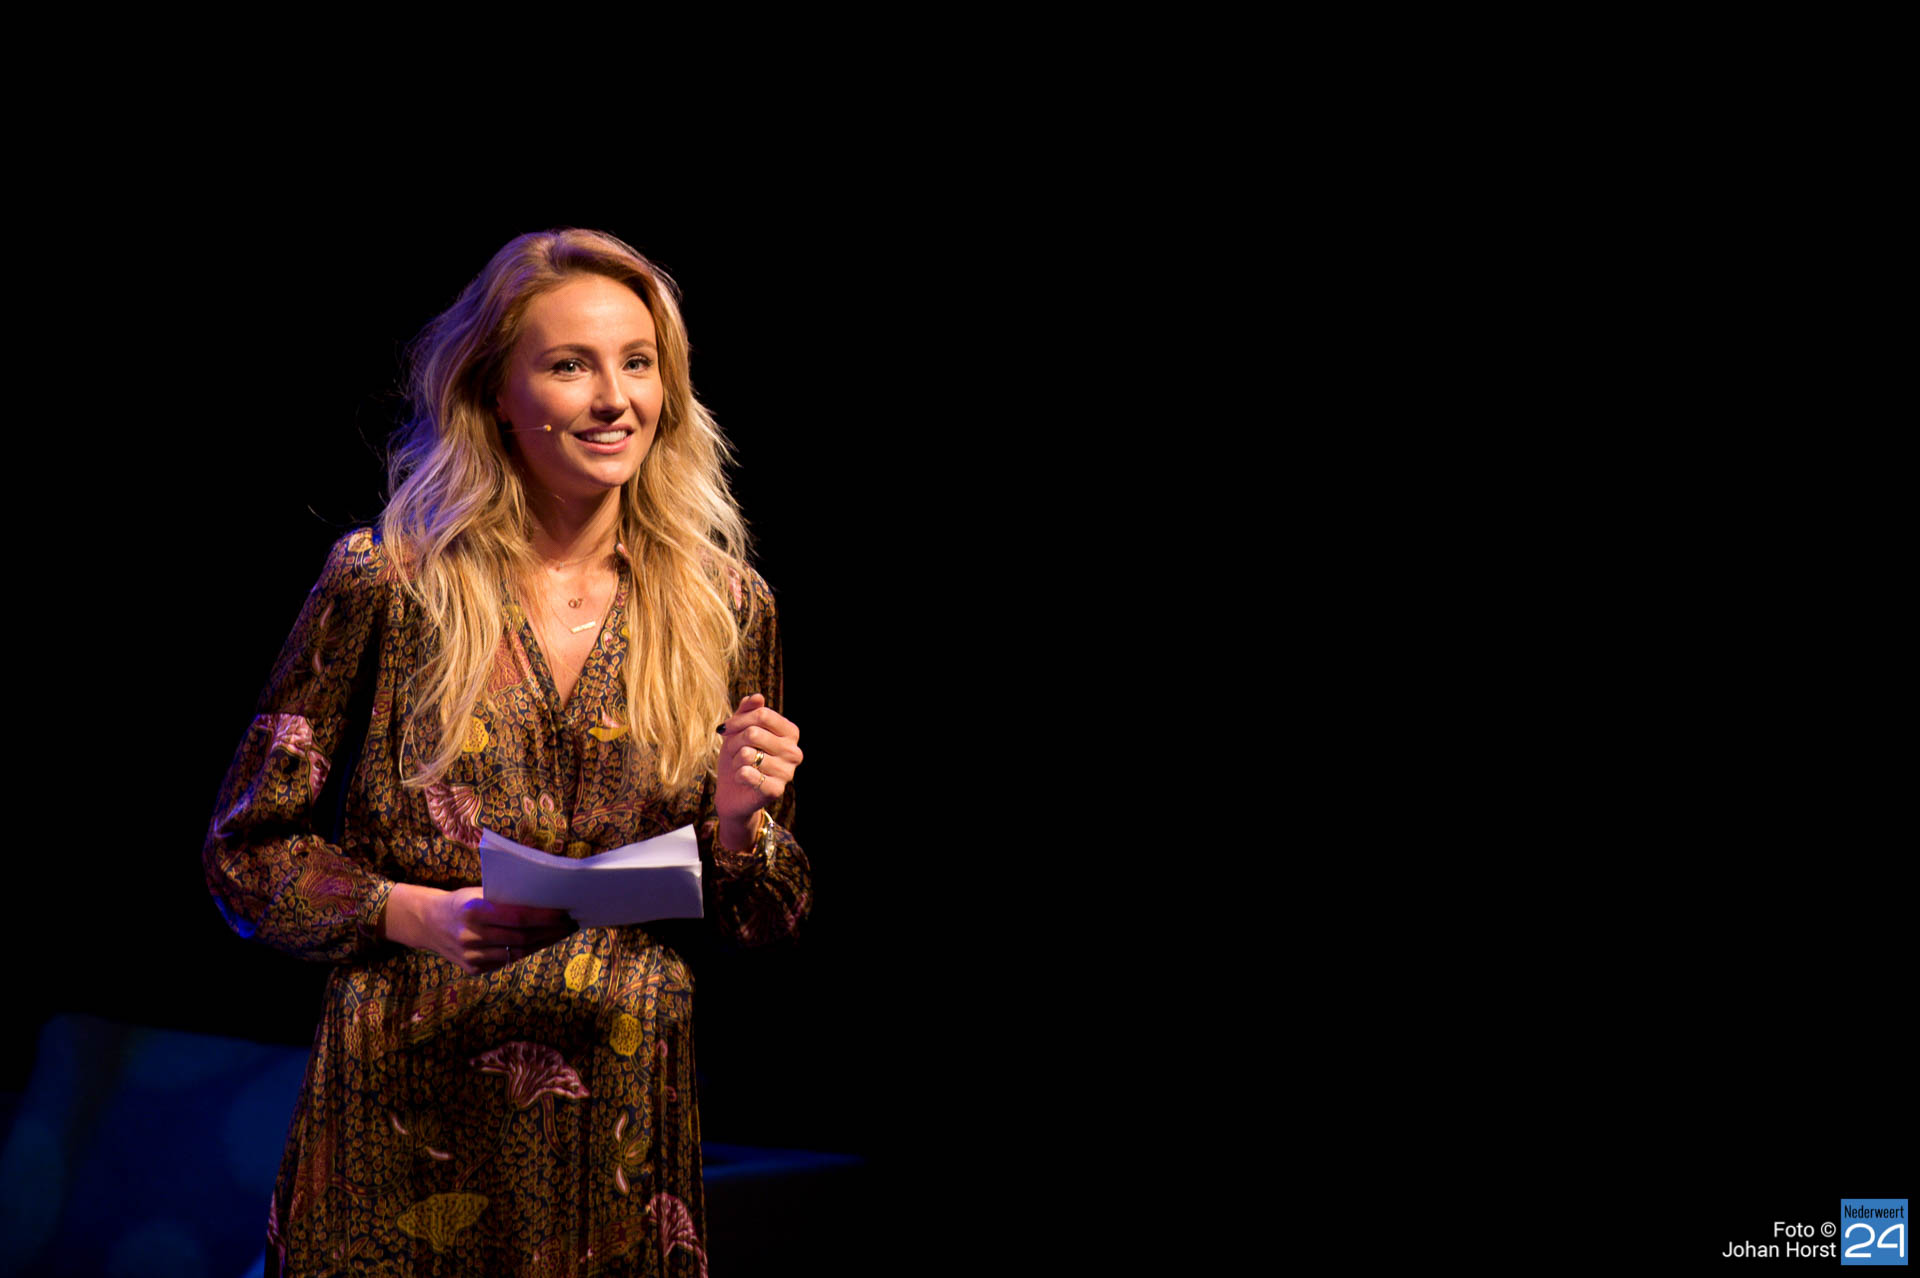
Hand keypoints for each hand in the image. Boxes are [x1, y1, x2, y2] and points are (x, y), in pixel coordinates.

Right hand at [382, 884, 576, 974]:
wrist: (427, 923)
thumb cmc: (462, 902)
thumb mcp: (478, 892)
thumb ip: (505, 899)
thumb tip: (546, 899)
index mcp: (474, 911)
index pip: (519, 917)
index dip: (545, 917)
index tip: (566, 913)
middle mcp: (471, 936)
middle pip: (522, 938)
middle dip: (550, 931)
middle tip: (570, 924)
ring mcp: (471, 956)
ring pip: (517, 952)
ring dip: (542, 943)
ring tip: (560, 933)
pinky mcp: (473, 969)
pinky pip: (506, 961)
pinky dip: (525, 951)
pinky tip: (539, 942)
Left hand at [716, 692, 801, 849]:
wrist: (733, 791)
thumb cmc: (739, 756)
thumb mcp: (739, 729)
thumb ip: (748, 710)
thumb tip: (757, 697)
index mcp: (790, 732)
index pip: (763, 715)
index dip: (738, 720)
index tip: (725, 728)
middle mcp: (794, 751)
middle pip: (754, 733)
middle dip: (734, 742)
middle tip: (733, 751)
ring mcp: (788, 772)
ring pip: (748, 754)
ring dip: (735, 760)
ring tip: (740, 765)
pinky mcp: (776, 790)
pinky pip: (748, 774)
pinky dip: (738, 775)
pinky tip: (742, 779)